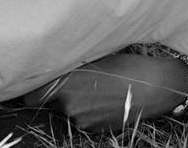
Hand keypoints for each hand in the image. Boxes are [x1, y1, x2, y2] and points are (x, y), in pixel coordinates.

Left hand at [25, 54, 186, 130]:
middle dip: (62, 90)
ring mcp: (83, 120)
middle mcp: (70, 105)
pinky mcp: (95, 129)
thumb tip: (58, 65)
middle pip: (54, 100)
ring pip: (71, 109)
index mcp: (67, 84)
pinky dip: (92, 108)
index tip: (39, 80)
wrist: (154, 88)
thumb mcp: (98, 57)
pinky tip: (108, 96)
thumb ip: (73, 65)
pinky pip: (85, 117)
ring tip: (100, 85)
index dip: (35, 88)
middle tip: (81, 76)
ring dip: (79, 99)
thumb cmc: (127, 65)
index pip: (33, 95)